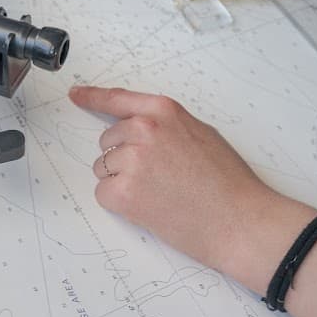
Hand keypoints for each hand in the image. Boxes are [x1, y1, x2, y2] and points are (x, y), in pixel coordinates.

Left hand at [69, 85, 305, 272]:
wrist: (240, 221)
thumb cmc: (228, 182)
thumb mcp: (200, 133)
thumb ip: (165, 125)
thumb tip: (140, 127)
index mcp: (163, 111)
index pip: (116, 99)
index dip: (92, 97)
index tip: (76, 94)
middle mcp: (143, 130)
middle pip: (108, 141)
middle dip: (125, 157)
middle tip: (159, 176)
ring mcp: (132, 161)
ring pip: (103, 168)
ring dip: (122, 181)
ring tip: (159, 193)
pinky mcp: (124, 193)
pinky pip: (103, 192)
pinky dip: (120, 202)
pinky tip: (149, 207)